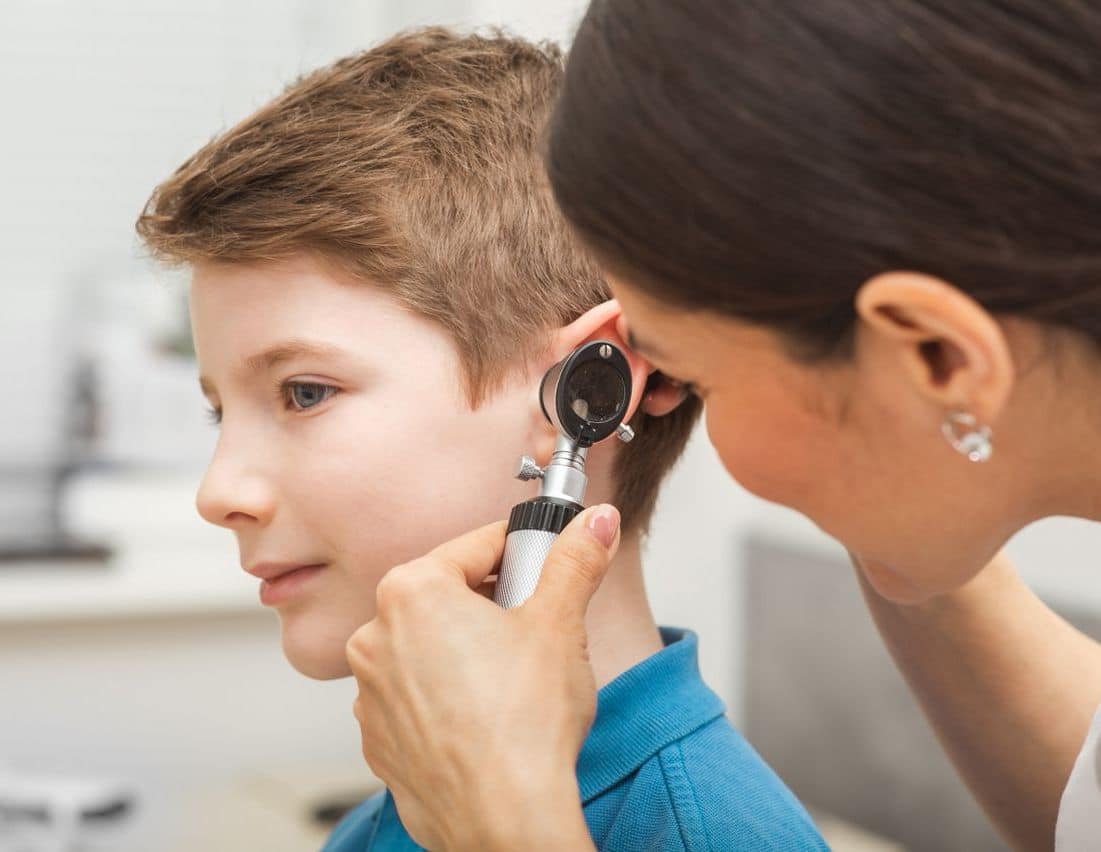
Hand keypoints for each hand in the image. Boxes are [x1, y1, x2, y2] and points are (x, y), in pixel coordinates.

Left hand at [346, 504, 621, 850]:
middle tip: (535, 626)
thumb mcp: (561, 623)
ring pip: (428, 649)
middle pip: (446, 596)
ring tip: (513, 679)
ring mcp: (370, 693)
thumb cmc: (524, 723)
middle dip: (491, 604)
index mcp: (411, 592)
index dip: (519, 551)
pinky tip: (486, 717)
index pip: (475, 546)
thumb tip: (597, 522)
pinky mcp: (379, 740)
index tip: (542, 563)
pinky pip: (416, 699)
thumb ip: (576, 561)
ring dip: (465, 652)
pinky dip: (446, 698)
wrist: (504, 819)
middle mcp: (375, 636)